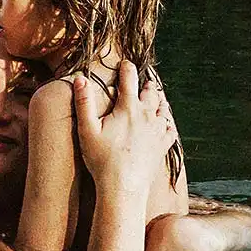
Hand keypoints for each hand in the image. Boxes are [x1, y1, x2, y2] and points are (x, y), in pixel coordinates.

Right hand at [73, 61, 174, 194]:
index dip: (126, 68)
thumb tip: (80, 78)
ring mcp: (157, 130)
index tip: (125, 63)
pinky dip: (167, 122)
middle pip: (150, 92)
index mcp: (128, 107)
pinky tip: (165, 123)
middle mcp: (146, 114)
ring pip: (162, 108)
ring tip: (156, 97)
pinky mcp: (163, 145)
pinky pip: (170, 128)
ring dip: (158, 100)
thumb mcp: (87, 130)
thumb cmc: (101, 159)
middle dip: (146, 84)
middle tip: (144, 81)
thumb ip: (84, 103)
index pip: (129, 79)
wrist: (123, 186)